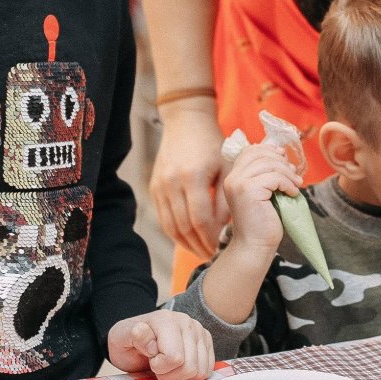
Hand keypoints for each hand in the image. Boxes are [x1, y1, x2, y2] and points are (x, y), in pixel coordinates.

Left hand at [108, 310, 214, 379]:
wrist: (136, 338)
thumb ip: (132, 335)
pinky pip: (207, 369)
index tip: (150, 360)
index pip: (174, 357)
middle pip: (189, 367)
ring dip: (181, 376)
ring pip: (200, 371)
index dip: (159, 367)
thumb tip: (141, 330)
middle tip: (157, 366)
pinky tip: (179, 367)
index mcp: (166, 319)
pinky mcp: (206, 341)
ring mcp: (199, 331)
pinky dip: (192, 375)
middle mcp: (187, 322)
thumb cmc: (128, 342)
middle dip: (170, 374)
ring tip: (168, 366)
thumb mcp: (120, 339)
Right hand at [149, 106, 229, 258]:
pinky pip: (162, 217)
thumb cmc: (213, 145)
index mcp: (193, 177)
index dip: (210, 237)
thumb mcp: (227, 167)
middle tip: (212, 255)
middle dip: (198, 244)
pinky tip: (187, 239)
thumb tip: (225, 226)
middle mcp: (172, 183)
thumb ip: (226, 197)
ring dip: (185, 242)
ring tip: (201, 251)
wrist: (186, 123)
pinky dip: (174, 232)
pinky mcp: (153, 187)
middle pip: (183, 226)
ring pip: (170, 225)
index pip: (200, 218)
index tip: (220, 247)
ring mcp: (159, 185)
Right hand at [223, 144, 302, 251]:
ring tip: (296, 185)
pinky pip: (275, 177)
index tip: (284, 157)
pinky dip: (288, 184)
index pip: (250, 151)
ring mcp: (239, 183)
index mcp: (233, 177)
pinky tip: (292, 194)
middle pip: (261, 155)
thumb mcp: (263, 192)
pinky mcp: (249, 191)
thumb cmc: (262, 222)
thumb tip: (282, 155)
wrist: (254, 245)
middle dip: (282, 162)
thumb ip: (266, 175)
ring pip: (270, 165)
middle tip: (295, 175)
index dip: (268, 150)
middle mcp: (233, 178)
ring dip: (288, 173)